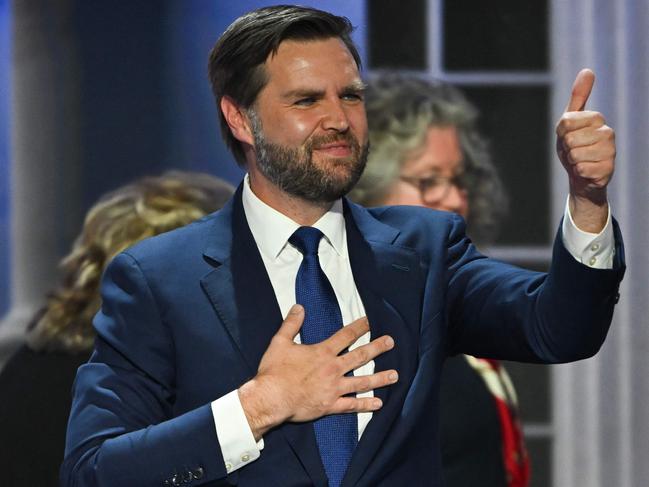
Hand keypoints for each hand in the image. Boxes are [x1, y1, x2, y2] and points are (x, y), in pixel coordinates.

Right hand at [238, 305, 397, 440]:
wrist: (270, 399)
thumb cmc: (274, 371)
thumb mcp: (280, 342)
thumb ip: (291, 324)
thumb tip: (299, 307)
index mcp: (322, 352)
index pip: (346, 336)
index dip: (360, 327)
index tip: (371, 321)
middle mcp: (332, 369)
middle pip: (360, 356)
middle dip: (377, 348)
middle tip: (391, 342)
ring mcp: (333, 388)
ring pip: (362, 382)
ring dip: (379, 378)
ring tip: (395, 375)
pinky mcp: (330, 405)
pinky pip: (352, 405)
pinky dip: (366, 405)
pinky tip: (378, 403)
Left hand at [555, 69, 614, 231]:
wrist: (581, 175)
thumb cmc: (574, 145)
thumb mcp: (570, 121)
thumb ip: (578, 97)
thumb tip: (588, 70)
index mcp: (597, 118)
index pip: (565, 121)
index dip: (561, 132)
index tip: (567, 136)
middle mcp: (607, 132)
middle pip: (569, 139)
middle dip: (566, 148)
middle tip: (574, 151)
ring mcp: (610, 151)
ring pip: (575, 154)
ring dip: (572, 161)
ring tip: (580, 160)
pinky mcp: (607, 169)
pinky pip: (581, 169)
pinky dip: (578, 172)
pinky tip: (585, 171)